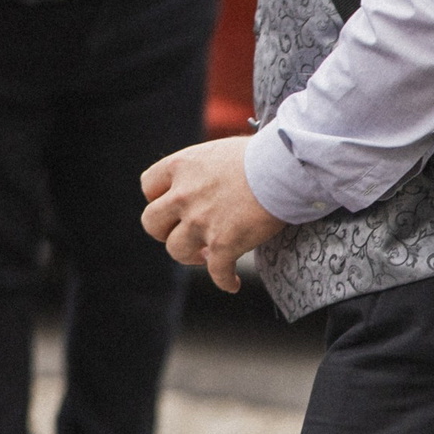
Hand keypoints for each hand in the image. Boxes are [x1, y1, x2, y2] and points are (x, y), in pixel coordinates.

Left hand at [141, 137, 287, 291]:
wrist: (285, 168)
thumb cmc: (265, 154)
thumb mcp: (222, 150)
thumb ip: (207, 166)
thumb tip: (218, 177)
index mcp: (181, 166)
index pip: (149, 186)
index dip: (158, 199)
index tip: (174, 207)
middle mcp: (183, 195)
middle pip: (152, 223)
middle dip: (166, 232)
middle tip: (186, 234)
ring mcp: (200, 221)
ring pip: (176, 250)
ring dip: (191, 256)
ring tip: (209, 257)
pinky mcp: (223, 244)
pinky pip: (216, 272)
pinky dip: (225, 281)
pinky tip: (233, 283)